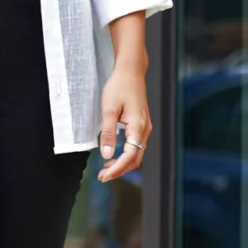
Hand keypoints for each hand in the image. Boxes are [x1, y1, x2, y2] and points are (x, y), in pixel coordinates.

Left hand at [97, 61, 150, 182]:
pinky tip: (115, 155)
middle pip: (136, 159)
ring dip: (123, 163)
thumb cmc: (120, 86)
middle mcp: (145, 129)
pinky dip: (126, 154)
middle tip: (103, 176)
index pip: (130, 156)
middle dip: (120, 170)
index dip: (117, 169)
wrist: (131, 71)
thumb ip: (108, 132)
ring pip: (137, 153)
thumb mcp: (109, 109)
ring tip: (106, 168)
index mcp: (138, 126)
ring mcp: (145, 127)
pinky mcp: (141, 124)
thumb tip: (106, 153)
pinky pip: (137, 145)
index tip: (104, 176)